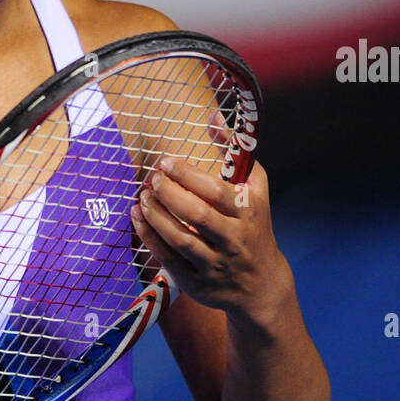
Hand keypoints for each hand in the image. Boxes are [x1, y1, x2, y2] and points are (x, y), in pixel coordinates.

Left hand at [130, 152, 290, 332]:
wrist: (262, 284)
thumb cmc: (254, 226)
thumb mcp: (255, 188)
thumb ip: (235, 152)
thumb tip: (214, 116)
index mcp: (247, 212)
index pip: (216, 191)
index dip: (187, 175)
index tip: (166, 162)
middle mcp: (233, 239)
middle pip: (197, 215)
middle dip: (169, 194)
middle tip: (151, 179)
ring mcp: (215, 263)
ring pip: (181, 239)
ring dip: (156, 217)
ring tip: (141, 198)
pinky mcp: (196, 282)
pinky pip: (169, 259)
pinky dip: (150, 238)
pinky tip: (138, 219)